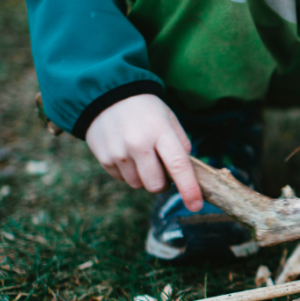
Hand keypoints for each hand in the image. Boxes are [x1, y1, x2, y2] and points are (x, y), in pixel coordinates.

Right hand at [85, 94, 203, 210]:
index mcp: (160, 132)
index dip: (189, 188)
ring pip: (138, 185)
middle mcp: (138, 144)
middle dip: (163, 184)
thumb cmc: (145, 109)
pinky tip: (127, 153)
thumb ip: (181, 144)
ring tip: (142, 156)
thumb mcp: (168, 118)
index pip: (178, 165)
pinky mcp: (104, 158)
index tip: (196, 206)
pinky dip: (129, 172)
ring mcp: (119, 153)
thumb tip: (187, 172)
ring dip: (144, 177)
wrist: (104, 95)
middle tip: (162, 169)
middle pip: (156, 184)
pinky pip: (123, 179)